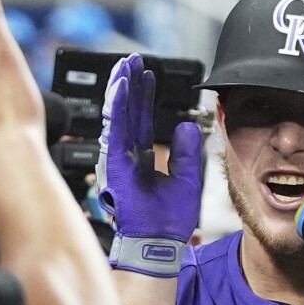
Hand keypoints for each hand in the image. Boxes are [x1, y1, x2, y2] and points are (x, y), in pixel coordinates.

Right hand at [98, 55, 201, 275]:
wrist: (159, 244)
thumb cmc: (168, 221)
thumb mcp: (188, 178)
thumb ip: (186, 152)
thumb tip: (185, 126)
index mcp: (141, 159)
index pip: (140, 120)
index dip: (142, 96)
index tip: (146, 74)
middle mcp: (127, 156)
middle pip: (127, 112)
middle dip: (129, 84)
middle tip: (132, 60)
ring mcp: (119, 159)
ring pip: (118, 115)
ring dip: (121, 88)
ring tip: (125, 65)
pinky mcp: (115, 164)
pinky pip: (116, 128)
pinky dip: (118, 106)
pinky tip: (122, 86)